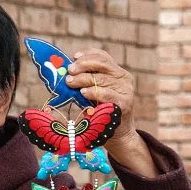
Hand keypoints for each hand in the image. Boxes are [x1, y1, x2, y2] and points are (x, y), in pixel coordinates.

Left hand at [65, 48, 158, 178]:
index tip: (73, 57)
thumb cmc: (101, 112)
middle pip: (102, 64)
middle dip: (82, 66)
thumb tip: (64, 73)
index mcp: (117, 72)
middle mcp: (124, 78)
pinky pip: (107, 94)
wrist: (117, 134)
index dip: (87, 54)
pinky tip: (83, 93)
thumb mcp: (94, 94)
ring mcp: (126, 90)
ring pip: (102, 79)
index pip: (103, 56)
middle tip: (69, 71)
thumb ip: (85, 82)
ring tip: (70, 83)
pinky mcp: (125, 103)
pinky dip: (94, 92)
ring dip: (83, 79)